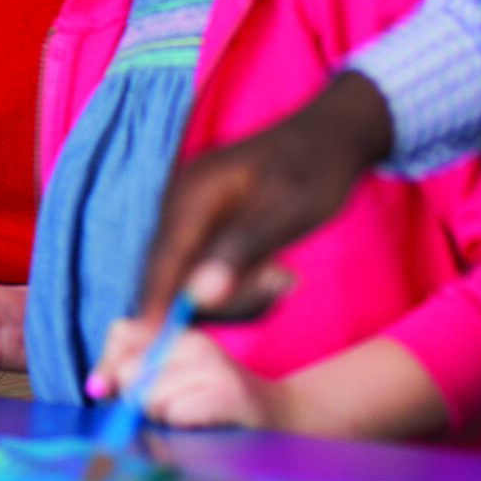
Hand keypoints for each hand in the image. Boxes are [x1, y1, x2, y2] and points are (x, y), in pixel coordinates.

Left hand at [93, 324, 281, 429]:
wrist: (283, 420)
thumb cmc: (213, 407)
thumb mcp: (168, 381)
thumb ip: (126, 375)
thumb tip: (96, 386)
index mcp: (179, 333)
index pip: (120, 331)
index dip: (110, 364)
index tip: (114, 389)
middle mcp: (196, 341)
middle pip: (129, 372)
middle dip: (139, 401)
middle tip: (173, 409)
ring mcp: (214, 365)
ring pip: (149, 397)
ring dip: (162, 419)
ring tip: (193, 418)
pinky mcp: (228, 393)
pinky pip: (175, 413)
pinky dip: (181, 429)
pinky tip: (205, 427)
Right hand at [136, 72, 393, 323]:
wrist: (331, 135)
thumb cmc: (315, 169)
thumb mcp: (287, 212)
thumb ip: (240, 253)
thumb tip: (198, 296)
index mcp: (192, 193)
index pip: (162, 259)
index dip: (154, 303)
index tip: (148, 345)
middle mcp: (180, 202)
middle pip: (174, 272)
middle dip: (221, 297)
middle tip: (280, 286)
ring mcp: (191, 213)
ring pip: (193, 274)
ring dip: (238, 289)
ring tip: (285, 275)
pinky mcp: (206, 224)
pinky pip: (208, 266)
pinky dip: (239, 279)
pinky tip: (276, 270)